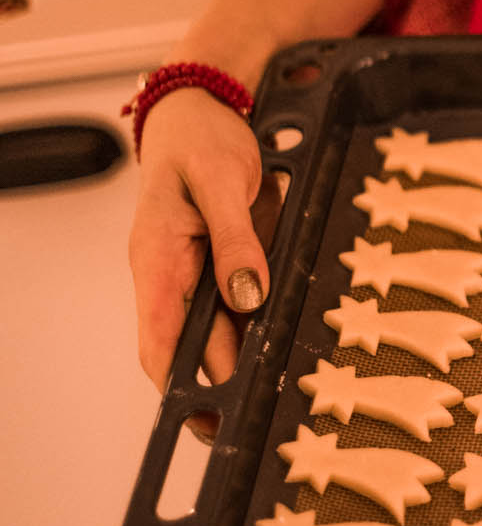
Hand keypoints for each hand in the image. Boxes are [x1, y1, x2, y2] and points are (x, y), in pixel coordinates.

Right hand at [128, 87, 282, 437]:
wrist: (200, 108)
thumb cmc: (199, 140)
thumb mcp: (222, 182)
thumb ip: (235, 239)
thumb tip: (247, 295)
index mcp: (157, 260)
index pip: (158, 342)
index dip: (179, 387)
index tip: (206, 417)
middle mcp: (170, 274)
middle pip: (191, 346)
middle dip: (220, 383)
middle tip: (257, 415)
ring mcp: (194, 271)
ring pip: (217, 330)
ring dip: (242, 359)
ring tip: (277, 391)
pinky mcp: (219, 262)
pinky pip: (234, 305)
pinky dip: (255, 326)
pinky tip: (281, 343)